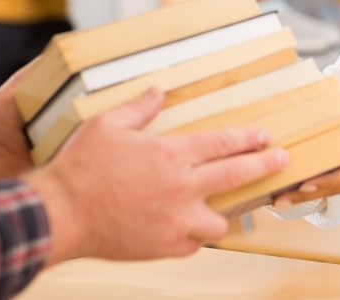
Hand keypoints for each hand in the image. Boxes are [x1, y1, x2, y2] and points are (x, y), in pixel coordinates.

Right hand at [24, 88, 288, 264]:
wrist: (59, 214)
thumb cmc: (80, 169)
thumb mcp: (107, 126)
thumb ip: (138, 109)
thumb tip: (157, 92)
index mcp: (171, 154)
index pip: (224, 143)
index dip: (249, 139)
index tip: (266, 138)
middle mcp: (181, 187)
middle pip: (237, 175)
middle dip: (264, 166)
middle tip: (281, 160)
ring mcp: (175, 220)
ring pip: (220, 220)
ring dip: (224, 212)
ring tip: (226, 207)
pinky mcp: (164, 246)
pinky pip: (193, 244)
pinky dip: (193, 237)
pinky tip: (189, 229)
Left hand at [273, 91, 339, 219]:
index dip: (324, 181)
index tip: (302, 184)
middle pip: (331, 186)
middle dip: (301, 192)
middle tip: (272, 199)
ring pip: (331, 189)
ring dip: (304, 193)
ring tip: (275, 196)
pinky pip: (339, 186)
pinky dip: (318, 187)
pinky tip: (301, 185)